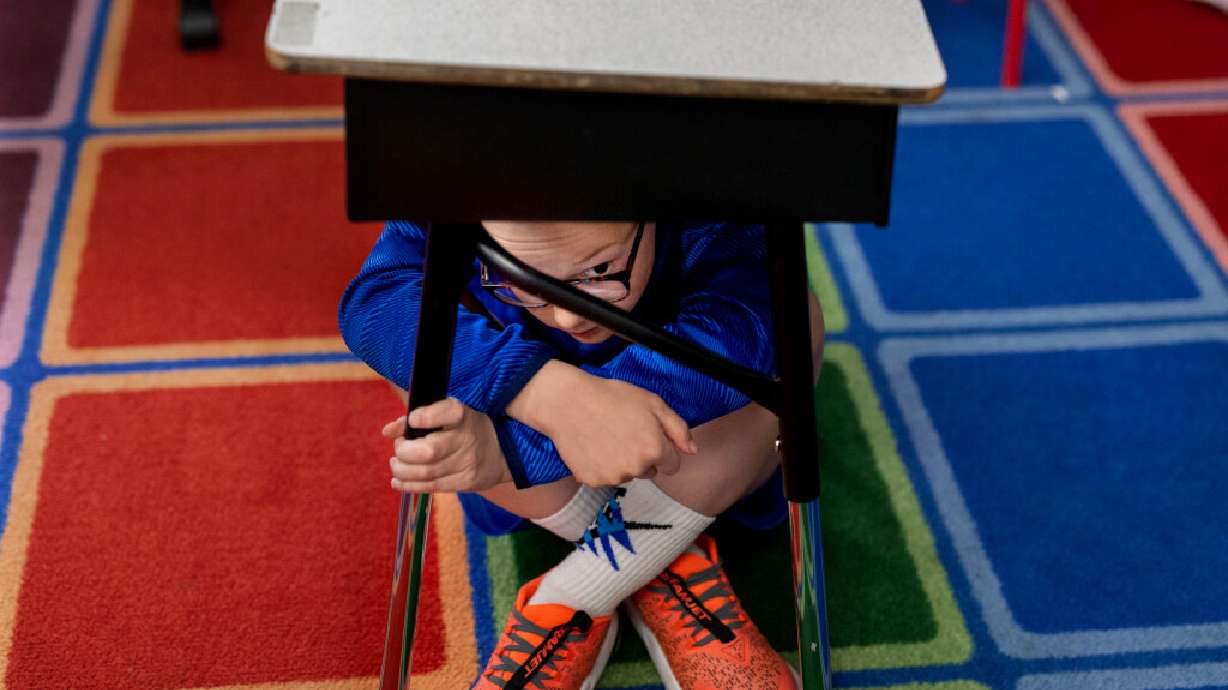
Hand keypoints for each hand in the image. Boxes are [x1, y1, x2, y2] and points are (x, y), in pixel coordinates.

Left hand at [382, 398, 510, 492]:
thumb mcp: (447, 415)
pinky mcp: (465, 482)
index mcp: (462, 415)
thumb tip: (388, 431)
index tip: (413, 420)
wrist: (500, 452)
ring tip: (397, 464)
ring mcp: (466, 463)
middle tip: (400, 448)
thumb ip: (417, 418)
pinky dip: (408, 485)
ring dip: (402, 470)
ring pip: (426, 473)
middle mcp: (466, 439)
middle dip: (404, 452)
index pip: (447, 413)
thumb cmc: (464, 428)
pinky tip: (398, 480)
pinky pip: (431, 487)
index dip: (426, 417)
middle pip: (429, 451)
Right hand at [508, 361, 697, 486]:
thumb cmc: (611, 397)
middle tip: (624, 431)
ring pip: (627, 475)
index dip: (662, 448)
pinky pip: (605, 477)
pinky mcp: (593, 481)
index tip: (647, 435)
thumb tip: (692, 451)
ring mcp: (613, 477)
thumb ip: (678, 428)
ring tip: (606, 436)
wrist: (566, 402)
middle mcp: (637, 468)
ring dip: (622, 461)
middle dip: (642, 456)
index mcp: (655, 450)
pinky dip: (601, 465)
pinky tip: (593, 445)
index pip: (672, 465)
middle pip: (649, 471)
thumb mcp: (652, 403)